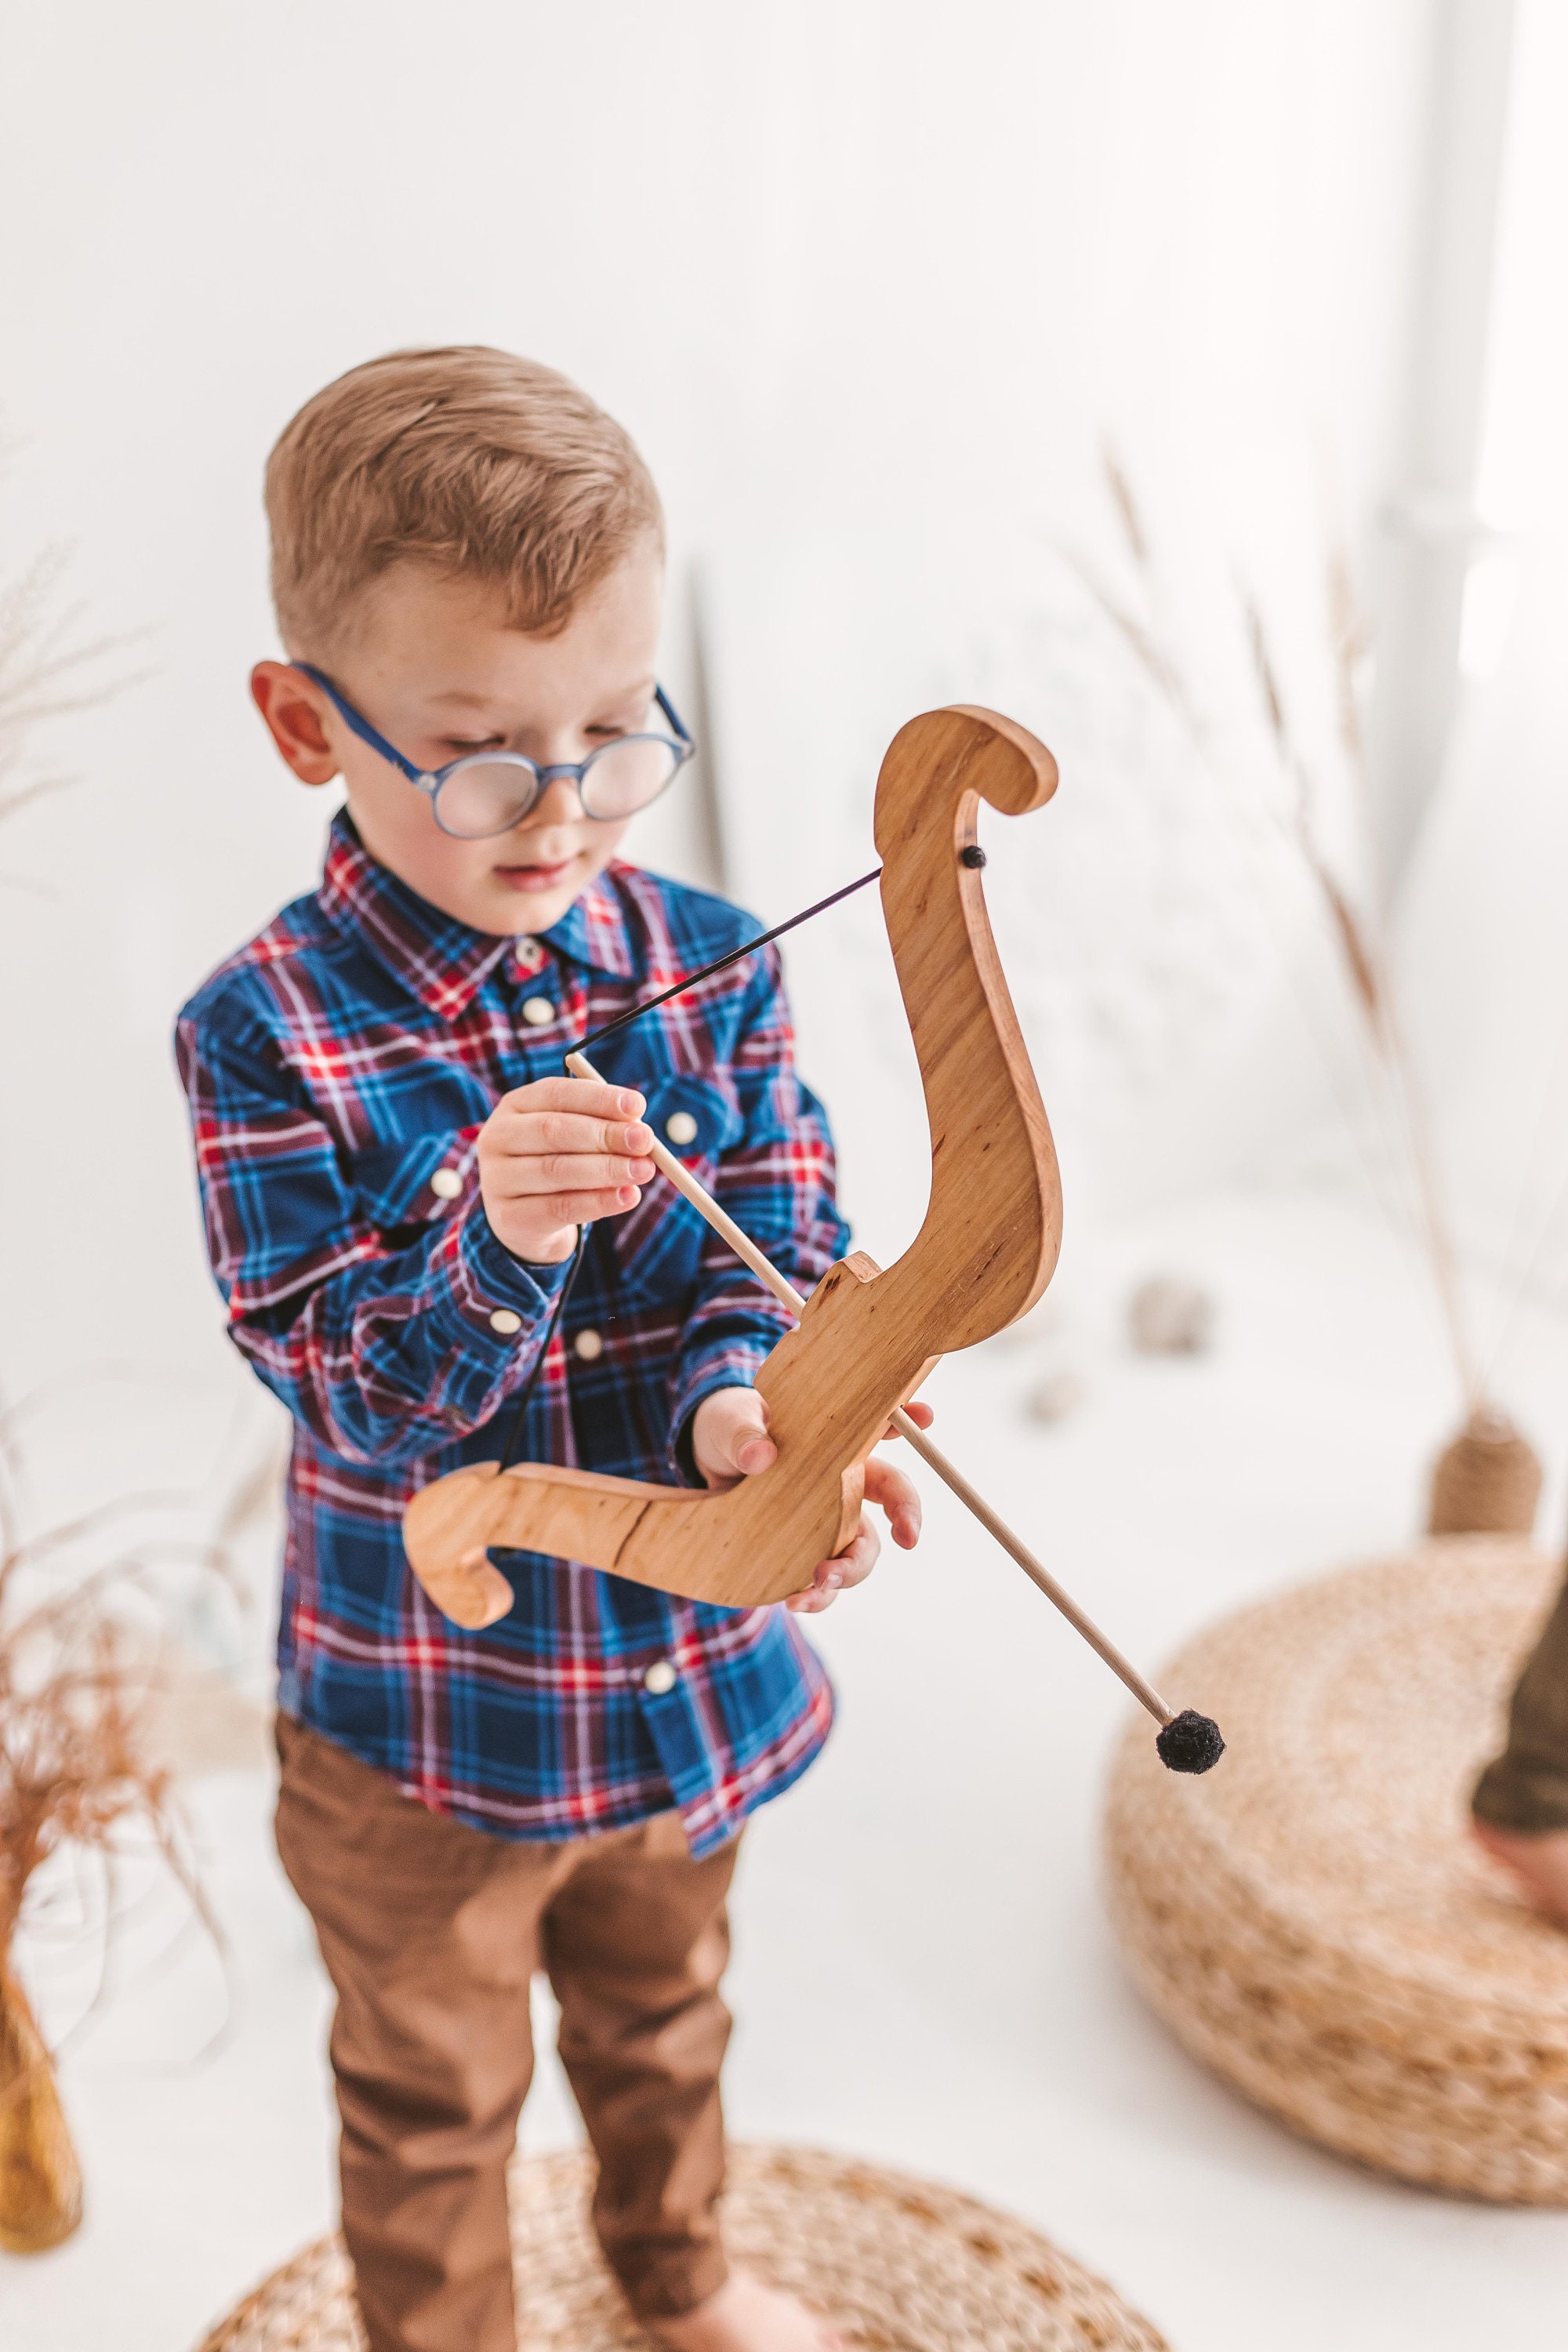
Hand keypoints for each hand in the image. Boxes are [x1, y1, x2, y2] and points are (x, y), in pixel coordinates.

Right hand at [477, 1077, 654, 1263]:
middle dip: (605, 1135)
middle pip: (554, 1131)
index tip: (638, 1106)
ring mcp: (498, 1178)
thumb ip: (602, 1127)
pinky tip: (628, 1197)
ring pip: (556, 1170)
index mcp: (515, 1105)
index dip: (598, 1099)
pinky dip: (598, 1202)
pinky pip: (559, 1208)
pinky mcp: (509, 1217)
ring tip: (644, 1170)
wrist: (525, 1219)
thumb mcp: (574, 1137)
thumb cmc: (559, 1161)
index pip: (556, 1094)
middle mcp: (498, 1137)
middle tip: (645, 1141)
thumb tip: (638, 1129)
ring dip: (606, 1169)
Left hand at [690, 1390, 934, 1612]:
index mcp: (836, 1444)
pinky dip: (818, 1596)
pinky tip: (796, 1601)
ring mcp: (828, 1524)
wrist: (704, 1471)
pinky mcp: (805, 1555)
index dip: (910, 1420)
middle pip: (893, 1499)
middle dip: (908, 1516)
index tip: (925, 1417)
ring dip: (850, 1570)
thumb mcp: (731, 1423)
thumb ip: (744, 1436)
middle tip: (910, 1538)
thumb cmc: (729, 1433)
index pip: (883, 1429)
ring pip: (862, 1551)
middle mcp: (843, 1485)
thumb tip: (760, 1456)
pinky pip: (825, 1582)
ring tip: (820, 1580)